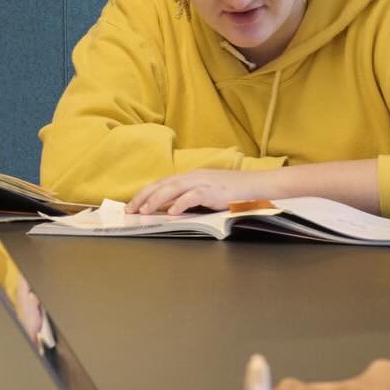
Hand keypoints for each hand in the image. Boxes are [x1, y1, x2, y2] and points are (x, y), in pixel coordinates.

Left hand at [127, 168, 278, 214]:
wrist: (259, 185)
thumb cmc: (234, 192)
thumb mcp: (207, 193)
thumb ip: (189, 198)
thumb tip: (168, 209)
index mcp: (191, 177)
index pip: (162, 183)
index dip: (145, 194)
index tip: (132, 206)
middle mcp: (194, 176)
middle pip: (162, 184)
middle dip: (144, 197)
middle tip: (130, 211)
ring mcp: (204, 182)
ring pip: (174, 188)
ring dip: (157, 200)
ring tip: (144, 211)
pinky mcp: (215, 191)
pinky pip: (194, 196)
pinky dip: (182, 203)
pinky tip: (172, 212)